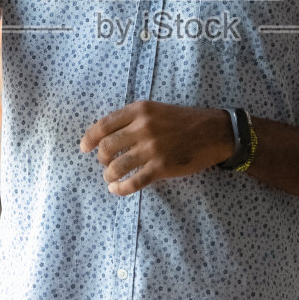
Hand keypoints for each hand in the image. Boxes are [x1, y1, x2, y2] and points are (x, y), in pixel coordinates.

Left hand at [80, 101, 235, 195]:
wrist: (214, 132)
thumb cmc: (184, 121)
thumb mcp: (156, 110)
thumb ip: (133, 119)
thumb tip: (106, 135)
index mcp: (140, 110)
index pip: (104, 125)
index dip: (89, 138)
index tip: (84, 148)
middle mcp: (143, 127)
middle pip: (107, 147)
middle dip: (101, 159)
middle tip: (105, 164)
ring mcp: (152, 148)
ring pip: (117, 167)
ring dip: (109, 175)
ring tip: (111, 178)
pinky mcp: (161, 167)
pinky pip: (134, 182)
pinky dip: (121, 188)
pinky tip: (117, 189)